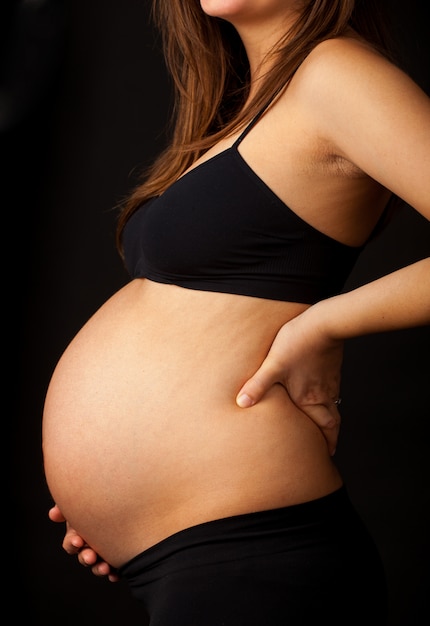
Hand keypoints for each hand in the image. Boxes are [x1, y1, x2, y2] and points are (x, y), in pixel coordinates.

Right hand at [48, 504, 119, 581]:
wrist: (126, 504)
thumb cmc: (100, 501)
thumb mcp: (84, 501)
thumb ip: (69, 507)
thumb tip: (53, 514)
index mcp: (80, 533)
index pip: (71, 542)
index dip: (72, 543)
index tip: (78, 541)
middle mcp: (90, 545)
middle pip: (84, 556)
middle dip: (85, 557)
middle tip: (91, 557)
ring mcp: (104, 552)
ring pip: (98, 566)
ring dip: (98, 568)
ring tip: (105, 567)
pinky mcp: (118, 558)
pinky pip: (115, 569)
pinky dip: (114, 573)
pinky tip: (115, 574)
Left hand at [236, 305, 342, 455]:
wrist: (324, 322)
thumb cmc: (298, 343)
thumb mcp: (273, 365)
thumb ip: (258, 385)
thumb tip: (241, 403)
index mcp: (310, 398)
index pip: (325, 428)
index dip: (327, 442)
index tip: (327, 453)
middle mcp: (324, 393)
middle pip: (333, 420)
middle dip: (331, 434)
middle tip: (330, 445)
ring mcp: (330, 380)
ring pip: (334, 404)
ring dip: (330, 416)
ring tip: (325, 422)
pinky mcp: (332, 366)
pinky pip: (332, 388)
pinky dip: (329, 397)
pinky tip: (320, 391)